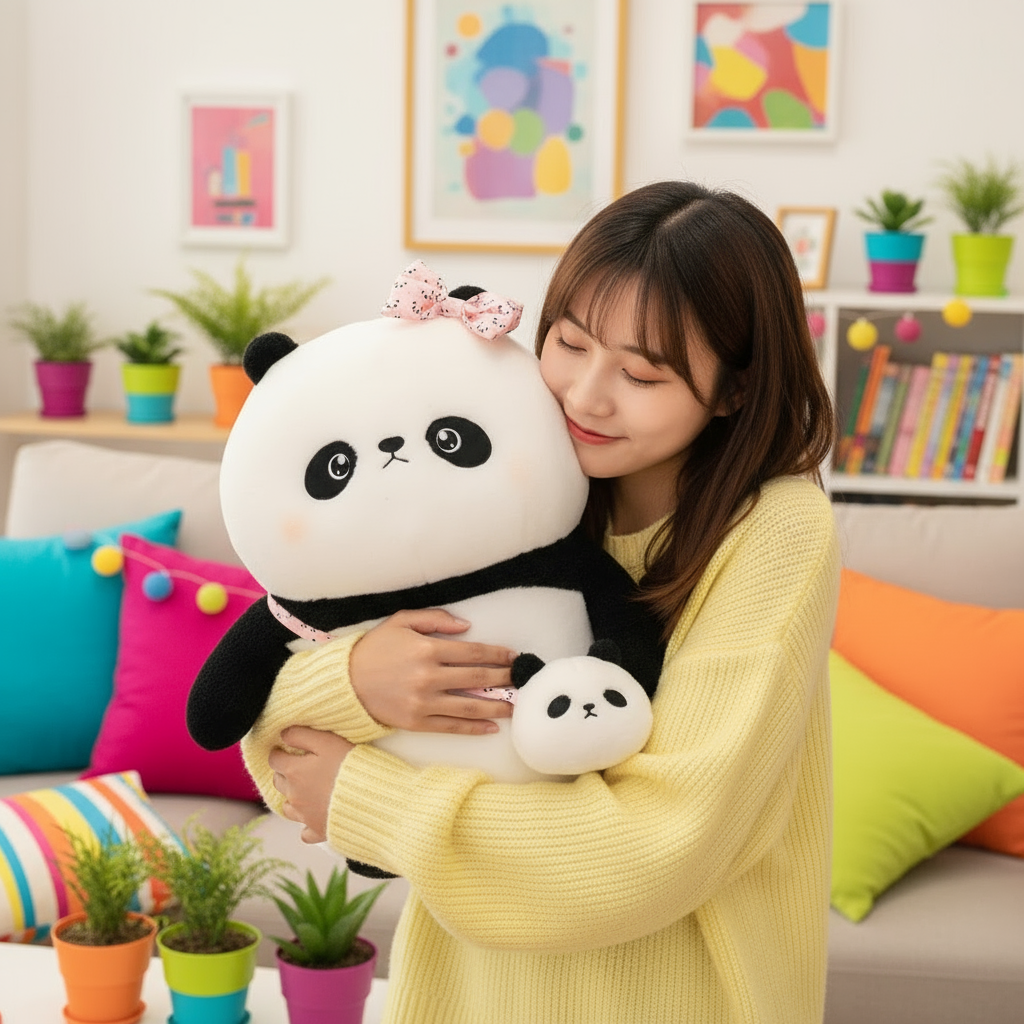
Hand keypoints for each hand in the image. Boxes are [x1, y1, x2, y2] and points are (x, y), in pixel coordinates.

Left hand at [269, 726, 352, 843]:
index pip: (274, 760)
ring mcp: (305, 815)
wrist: (369, 797)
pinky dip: (307, 824)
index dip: (278, 752)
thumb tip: (283, 734)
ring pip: (288, 807)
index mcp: (294, 772)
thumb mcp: (327, 741)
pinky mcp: (318, 830)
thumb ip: (301, 735)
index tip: (284, 749)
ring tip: (306, 790)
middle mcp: (294, 795)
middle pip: (278, 782)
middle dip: (284, 773)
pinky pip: (305, 831)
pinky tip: (315, 816)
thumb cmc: (350, 766)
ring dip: (293, 797)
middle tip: (298, 766)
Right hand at [350, 608, 514, 734]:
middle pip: (478, 678)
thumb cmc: (374, 649)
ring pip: (470, 706)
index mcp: (427, 649)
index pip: (474, 652)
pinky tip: (492, 727)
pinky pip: (452, 727)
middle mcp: (429, 676)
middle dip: (505, 678)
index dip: (498, 654)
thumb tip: (467, 626)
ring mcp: (423, 702)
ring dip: (498, 706)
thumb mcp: (401, 622)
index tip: (514, 656)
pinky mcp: (417, 722)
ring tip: (516, 706)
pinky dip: (475, 728)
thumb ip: (435, 619)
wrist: (344, 682)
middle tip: (523, 679)